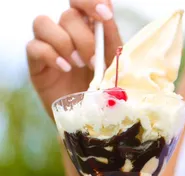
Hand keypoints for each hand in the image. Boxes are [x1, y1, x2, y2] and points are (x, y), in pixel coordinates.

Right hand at [27, 0, 121, 117]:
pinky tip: (64, 69)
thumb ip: (112, 40)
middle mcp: (68, 36)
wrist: (92, 119)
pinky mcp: (38, 65)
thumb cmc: (105, 92)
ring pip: (43, 23)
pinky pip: (33, 47)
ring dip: (63, 42)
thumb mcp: (115, 66)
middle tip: (93, 62)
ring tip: (78, 65)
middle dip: (83, 38)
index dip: (90, 2)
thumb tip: (108, 11)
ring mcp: (51, 49)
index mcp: (89, 33)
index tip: (104, 14)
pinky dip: (50, 55)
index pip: (81, 3)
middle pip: (67, 15)